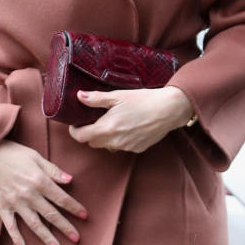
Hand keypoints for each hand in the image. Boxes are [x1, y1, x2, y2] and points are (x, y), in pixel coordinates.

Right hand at [0, 140, 87, 244]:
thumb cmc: (10, 152)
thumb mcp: (34, 156)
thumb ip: (52, 170)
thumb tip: (69, 180)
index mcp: (39, 181)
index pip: (61, 198)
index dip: (74, 207)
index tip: (85, 216)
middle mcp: (29, 194)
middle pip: (51, 214)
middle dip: (65, 227)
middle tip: (77, 238)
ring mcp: (15, 202)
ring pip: (34, 224)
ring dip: (47, 237)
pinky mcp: (2, 207)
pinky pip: (11, 225)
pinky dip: (17, 237)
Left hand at [69, 86, 193, 152]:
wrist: (169, 110)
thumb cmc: (143, 100)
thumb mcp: (118, 96)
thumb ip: (96, 98)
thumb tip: (80, 96)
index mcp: (106, 128)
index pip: (81, 137)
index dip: (75, 131)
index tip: (76, 124)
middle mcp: (115, 142)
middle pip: (93, 143)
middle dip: (90, 133)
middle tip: (95, 120)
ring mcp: (126, 147)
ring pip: (107, 146)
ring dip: (106, 137)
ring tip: (114, 122)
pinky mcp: (137, 149)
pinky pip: (122, 146)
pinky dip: (120, 139)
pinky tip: (129, 126)